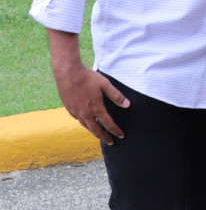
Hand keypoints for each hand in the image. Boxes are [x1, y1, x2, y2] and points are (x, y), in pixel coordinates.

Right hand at [48, 29, 129, 144]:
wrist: (68, 73)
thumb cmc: (88, 77)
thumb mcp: (105, 84)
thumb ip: (116, 95)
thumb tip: (127, 105)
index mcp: (95, 107)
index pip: (108, 123)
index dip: (115, 130)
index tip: (121, 135)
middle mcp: (85, 113)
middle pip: (96, 130)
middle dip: (104, 137)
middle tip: (111, 142)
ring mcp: (75, 112)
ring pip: (86, 126)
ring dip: (94, 132)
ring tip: (100, 135)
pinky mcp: (69, 108)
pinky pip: (78, 120)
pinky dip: (85, 124)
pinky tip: (87, 122)